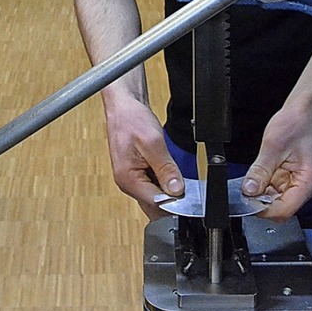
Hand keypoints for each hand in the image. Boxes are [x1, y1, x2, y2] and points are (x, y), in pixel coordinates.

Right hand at [105, 94, 183, 218]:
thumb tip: (177, 191)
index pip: (156, 204)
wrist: (123, 106)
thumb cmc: (131, 119)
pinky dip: (164, 181)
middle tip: (183, 180)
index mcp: (127, 179)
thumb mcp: (153, 142)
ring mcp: (131, 179)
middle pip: (156, 204)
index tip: (188, 191)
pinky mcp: (137, 173)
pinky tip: (167, 169)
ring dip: (168, 189)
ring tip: (173, 170)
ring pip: (156, 197)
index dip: (175, 201)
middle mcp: (127, 183)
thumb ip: (166, 168)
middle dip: (172, 197)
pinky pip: (154, 186)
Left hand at [241, 98, 311, 220]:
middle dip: (260, 202)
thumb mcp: (273, 145)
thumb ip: (260, 170)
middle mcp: (306, 184)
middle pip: (281, 206)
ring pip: (277, 196)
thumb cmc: (298, 121)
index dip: (263, 210)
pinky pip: (277, 185)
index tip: (246, 204)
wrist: (307, 106)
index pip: (284, 211)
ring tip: (248, 182)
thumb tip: (248, 190)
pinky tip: (256, 175)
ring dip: (262, 192)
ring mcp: (299, 179)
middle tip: (243, 192)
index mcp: (307, 182)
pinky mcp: (293, 172)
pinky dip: (265, 183)